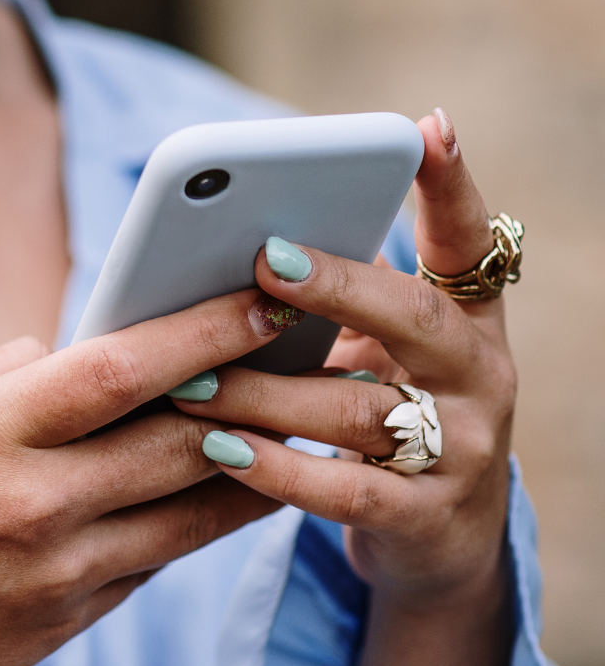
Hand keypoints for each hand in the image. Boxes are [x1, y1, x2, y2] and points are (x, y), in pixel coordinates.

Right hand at [0, 286, 299, 665]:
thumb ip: (12, 373)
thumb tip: (90, 353)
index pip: (118, 370)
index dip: (201, 332)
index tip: (260, 301)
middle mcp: (37, 500)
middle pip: (177, 439)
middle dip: (260, 390)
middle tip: (319, 354)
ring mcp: (60, 569)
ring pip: (194, 510)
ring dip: (264, 460)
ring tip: (312, 416)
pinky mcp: (72, 617)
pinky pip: (162, 557)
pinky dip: (209, 516)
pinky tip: (247, 482)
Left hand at [171, 110, 515, 665]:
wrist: (437, 537)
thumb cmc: (382, 404)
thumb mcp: (375, 343)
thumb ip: (332, 293)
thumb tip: (232, 237)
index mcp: (462, 316)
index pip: (468, 240)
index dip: (452, 184)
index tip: (424, 128)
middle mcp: (476, 373)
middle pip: (413, 314)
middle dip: (337, 284)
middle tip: (263, 259)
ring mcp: (462, 448)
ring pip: (357, 407)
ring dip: (263, 390)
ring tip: (189, 378)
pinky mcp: (428, 518)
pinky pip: (346, 491)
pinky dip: (278, 467)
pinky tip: (218, 447)